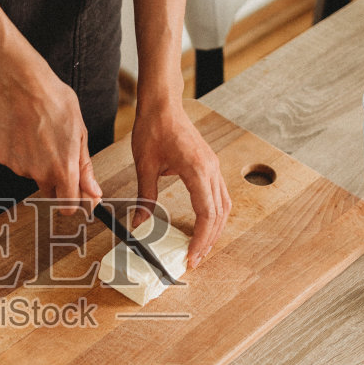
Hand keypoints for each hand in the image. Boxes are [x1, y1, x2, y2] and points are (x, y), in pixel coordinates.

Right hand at [0, 59, 101, 211]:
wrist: (24, 86)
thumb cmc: (56, 103)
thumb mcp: (80, 134)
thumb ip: (85, 169)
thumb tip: (93, 193)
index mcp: (63, 170)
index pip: (68, 207)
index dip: (74, 202)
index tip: (77, 194)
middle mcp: (39, 174)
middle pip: (50, 192)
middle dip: (57, 182)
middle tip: (59, 155)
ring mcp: (19, 167)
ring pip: (33, 174)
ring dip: (38, 163)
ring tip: (41, 135)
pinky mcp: (4, 158)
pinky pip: (17, 162)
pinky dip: (22, 153)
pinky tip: (25, 133)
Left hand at [131, 97, 231, 268]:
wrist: (163, 105)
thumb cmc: (154, 128)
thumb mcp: (145, 165)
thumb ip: (145, 197)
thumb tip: (139, 223)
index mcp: (197, 169)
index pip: (206, 213)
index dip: (201, 239)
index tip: (191, 257)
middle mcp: (211, 169)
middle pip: (219, 214)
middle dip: (209, 240)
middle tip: (194, 259)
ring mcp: (213, 167)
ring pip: (223, 205)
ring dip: (215, 229)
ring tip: (201, 247)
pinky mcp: (210, 165)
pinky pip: (219, 195)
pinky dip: (214, 214)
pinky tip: (204, 224)